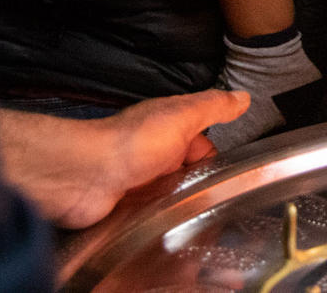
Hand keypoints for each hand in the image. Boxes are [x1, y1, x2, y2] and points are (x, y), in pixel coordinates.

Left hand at [0, 89, 248, 228]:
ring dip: (179, 208)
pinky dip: (159, 223)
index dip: (215, 164)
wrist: (84, 176)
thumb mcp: (183, 117)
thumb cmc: (133, 143)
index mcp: (170, 129)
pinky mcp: (125, 208)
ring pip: (171, 198)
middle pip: (188, 176)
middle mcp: (155, 155)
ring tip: (192, 224)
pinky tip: (169, 229)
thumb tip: (242, 97)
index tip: (227, 181)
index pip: (204, 149)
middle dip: (198, 190)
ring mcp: (139, 182)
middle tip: (210, 207)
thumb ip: (213, 107)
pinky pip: (151, 217)